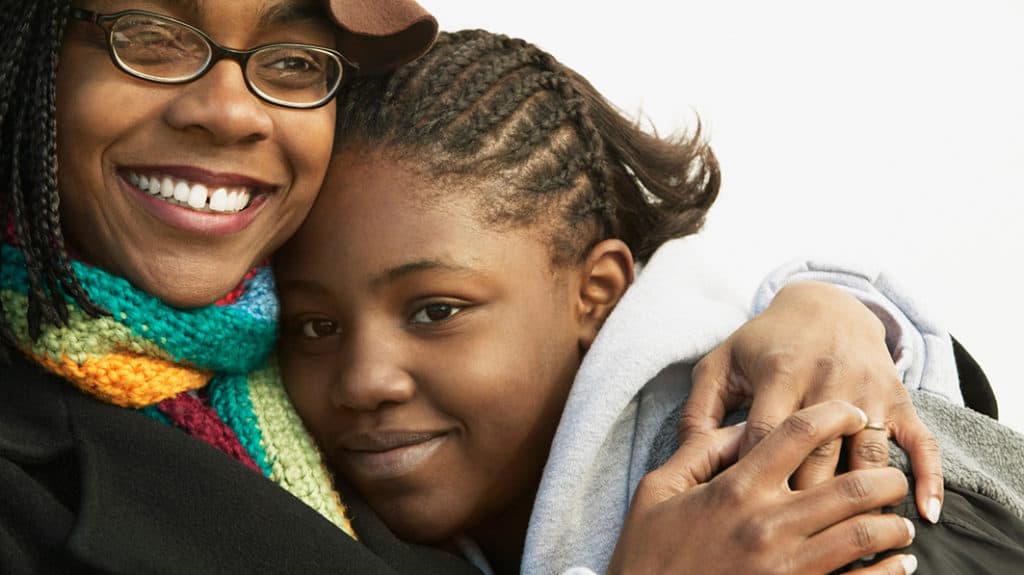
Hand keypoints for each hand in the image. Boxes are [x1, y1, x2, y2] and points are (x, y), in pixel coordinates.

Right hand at [609, 401, 917, 574]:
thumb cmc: (647, 551)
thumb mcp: (657, 489)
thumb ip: (699, 451)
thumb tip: (740, 429)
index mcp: (736, 489)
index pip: (797, 434)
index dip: (833, 415)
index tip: (851, 412)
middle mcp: (768, 523)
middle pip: (849, 485)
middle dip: (883, 475)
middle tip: (890, 473)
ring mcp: (786, 566)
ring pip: (862, 534)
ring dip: (891, 524)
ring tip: (898, 521)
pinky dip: (887, 573)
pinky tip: (898, 564)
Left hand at [680, 281, 942, 522]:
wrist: (824, 304)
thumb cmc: (762, 343)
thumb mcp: (721, 364)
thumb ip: (698, 410)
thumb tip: (686, 458)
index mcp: (779, 373)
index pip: (767, 435)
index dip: (756, 475)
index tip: (745, 513)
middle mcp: (827, 380)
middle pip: (819, 454)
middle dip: (806, 499)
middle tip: (790, 539)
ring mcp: (868, 390)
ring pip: (869, 453)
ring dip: (865, 497)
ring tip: (853, 539)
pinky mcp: (899, 397)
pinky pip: (921, 440)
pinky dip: (929, 477)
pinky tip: (924, 513)